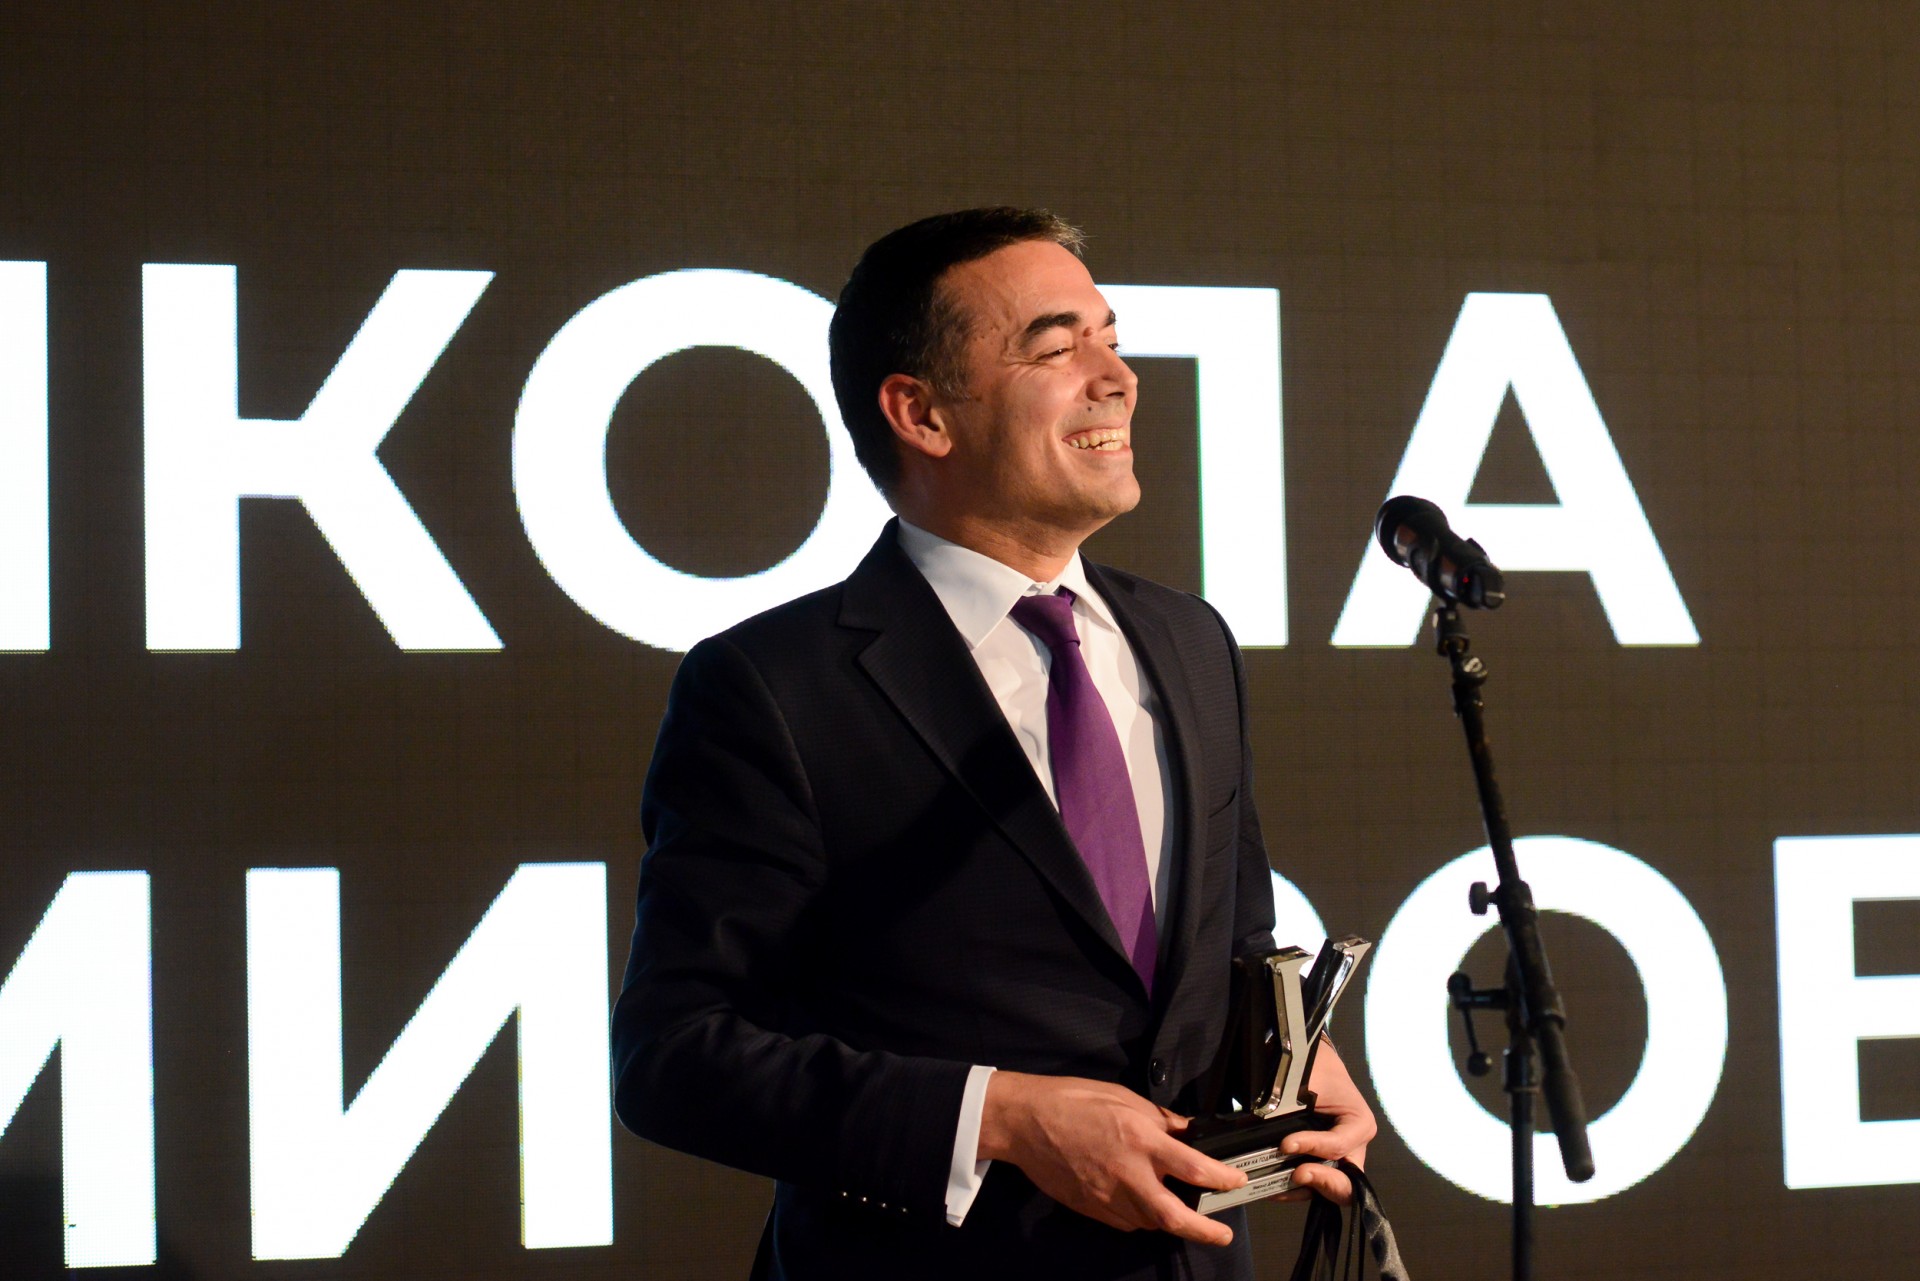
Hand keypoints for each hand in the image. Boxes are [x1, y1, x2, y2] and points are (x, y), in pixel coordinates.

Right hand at [977, 1071, 1247, 1244]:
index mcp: (1140, 1140)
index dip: (1222, 1178)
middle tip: (1222, 1234)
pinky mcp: (1092, 1208)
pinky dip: (1141, 1216)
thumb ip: (1160, 1120)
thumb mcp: (1124, 1097)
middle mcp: (1128, 1174)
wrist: (1025, 1122)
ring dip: (1170, 1220)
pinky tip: (1142, 1202)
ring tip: (1181, 1210)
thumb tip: (1187, 1133)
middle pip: (1174, 1217)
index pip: (1194, 1168)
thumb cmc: (1072, 1101)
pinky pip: (1126, 1221)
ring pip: (1150, 1222)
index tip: (1235, 1180)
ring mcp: (1108, 1196)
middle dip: (1205, 1231)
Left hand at [1276, 1039, 1376, 1204]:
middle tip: (1296, 1175)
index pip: (1339, 1145)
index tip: (1286, 1144)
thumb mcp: (1309, 1081)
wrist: (1304, 1061)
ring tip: (1275, 1187)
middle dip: (1321, 1182)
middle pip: (1345, 1181)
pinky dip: (1292, 1190)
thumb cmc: (1312, 1067)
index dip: (1313, 1147)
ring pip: (1326, 1190)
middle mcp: (1353, 1147)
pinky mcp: (1317, 1165)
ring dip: (1302, 1191)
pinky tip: (1272, 1188)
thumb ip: (1293, 1106)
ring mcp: (1336, 1159)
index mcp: (1359, 1124)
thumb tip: (1267, 1131)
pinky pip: (1310, 1187)